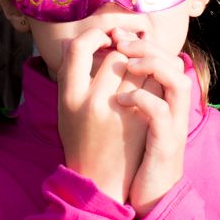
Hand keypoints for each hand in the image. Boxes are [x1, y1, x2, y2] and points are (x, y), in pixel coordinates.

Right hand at [56, 29, 147, 203]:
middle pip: (115, 57)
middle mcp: (92, 103)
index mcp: (69, 97)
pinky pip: (152, 85)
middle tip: (127, 54)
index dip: (93, 36)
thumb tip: (69, 41)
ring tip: (140, 65)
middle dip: (124, 52)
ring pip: (137, 68)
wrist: (99, 182)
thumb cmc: (80, 141)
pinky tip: (151, 81)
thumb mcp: (65, 110)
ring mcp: (118, 113)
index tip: (104, 39)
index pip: (77, 49)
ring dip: (141, 63)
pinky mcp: (140, 122)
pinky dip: (154, 79)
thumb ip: (68, 76)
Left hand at [114, 33, 189, 218]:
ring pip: (177, 81)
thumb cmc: (136, 160)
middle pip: (174, 62)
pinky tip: (121, 99)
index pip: (166, 57)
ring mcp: (173, 127)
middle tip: (120, 40)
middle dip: (146, 45)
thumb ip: (128, 94)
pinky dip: (142, 100)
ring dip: (152, 65)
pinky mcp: (165, 145)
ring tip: (126, 63)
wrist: (147, 200)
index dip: (143, 40)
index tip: (116, 33)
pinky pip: (161, 113)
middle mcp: (175, 110)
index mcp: (166, 101)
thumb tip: (103, 66)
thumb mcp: (132, 122)